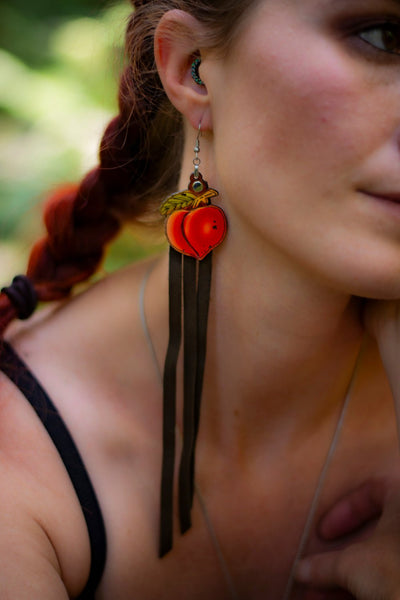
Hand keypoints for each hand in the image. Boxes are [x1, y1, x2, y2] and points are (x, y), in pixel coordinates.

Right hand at [295, 478, 399, 599]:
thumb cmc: (396, 571)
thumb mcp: (352, 565)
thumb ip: (324, 564)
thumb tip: (301, 570)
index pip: (373, 490)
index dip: (345, 512)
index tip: (325, 535)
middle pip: (377, 535)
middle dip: (343, 560)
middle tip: (320, 578)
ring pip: (386, 561)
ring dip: (352, 579)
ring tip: (323, 597)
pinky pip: (395, 577)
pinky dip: (373, 587)